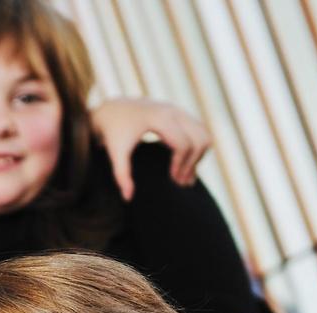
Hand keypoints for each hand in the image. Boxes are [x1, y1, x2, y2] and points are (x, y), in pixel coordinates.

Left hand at [91, 97, 211, 200]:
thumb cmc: (114, 132)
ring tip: (185, 176)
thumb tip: (128, 199)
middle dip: (193, 163)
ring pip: (204, 135)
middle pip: (199, 139)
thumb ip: (121, 175)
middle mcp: (174, 111)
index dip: (180, 164)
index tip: (172, 180)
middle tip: (181, 183)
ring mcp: (180, 111)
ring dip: (198, 156)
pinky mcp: (181, 114)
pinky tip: (185, 165)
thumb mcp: (115, 153)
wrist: (113, 109)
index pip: (183, 144)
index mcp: (160, 118)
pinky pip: (200, 131)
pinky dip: (198, 148)